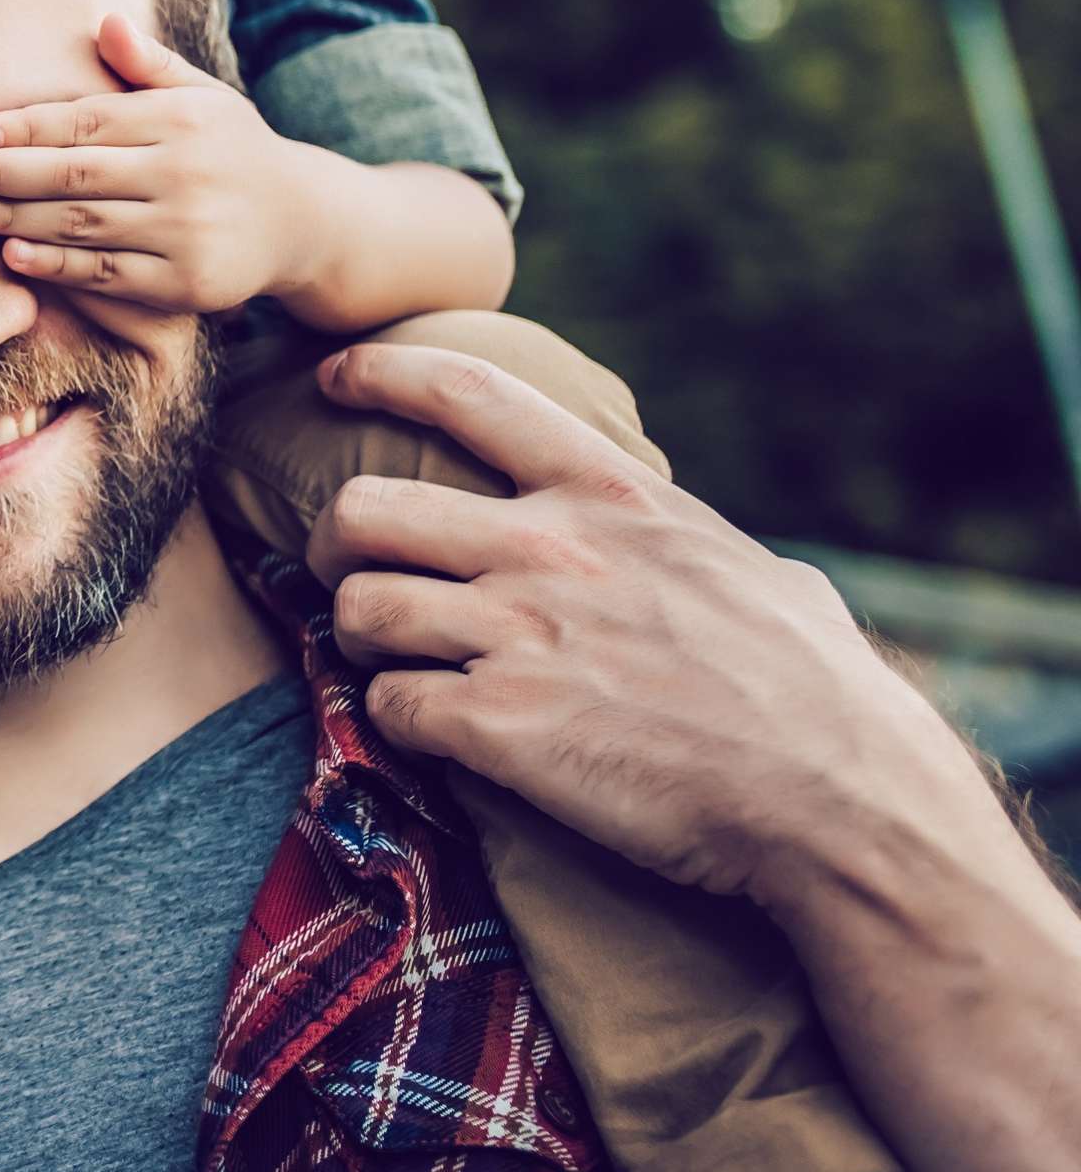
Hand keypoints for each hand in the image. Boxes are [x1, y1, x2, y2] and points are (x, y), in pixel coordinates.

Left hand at [0, 14, 326, 312]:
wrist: (302, 222)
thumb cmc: (233, 150)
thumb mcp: (203, 97)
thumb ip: (149, 66)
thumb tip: (103, 22)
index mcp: (181, 119)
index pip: (88, 120)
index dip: (27, 127)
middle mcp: (184, 172)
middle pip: (74, 174)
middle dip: (0, 174)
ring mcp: (186, 231)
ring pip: (82, 224)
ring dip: (12, 219)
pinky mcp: (186, 282)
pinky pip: (108, 273)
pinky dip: (57, 265)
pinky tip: (12, 254)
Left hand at [302, 343, 1008, 909]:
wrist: (841, 799)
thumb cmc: (821, 694)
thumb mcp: (763, 577)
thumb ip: (702, 551)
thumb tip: (731, 561)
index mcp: (613, 498)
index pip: (470, 394)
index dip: (384, 372)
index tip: (335, 373)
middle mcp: (550, 551)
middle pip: (363, 510)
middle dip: (330, 543)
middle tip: (342, 575)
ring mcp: (518, 635)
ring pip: (358, 608)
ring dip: (356, 639)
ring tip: (388, 662)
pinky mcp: (499, 725)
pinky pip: (388, 705)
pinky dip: (396, 721)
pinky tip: (434, 733)